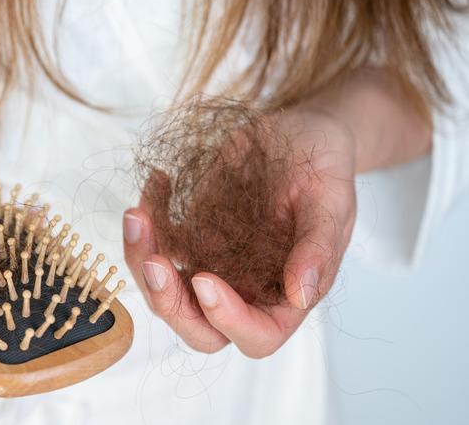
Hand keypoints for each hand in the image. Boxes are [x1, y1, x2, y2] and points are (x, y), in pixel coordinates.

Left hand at [123, 109, 356, 357]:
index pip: (257, 336)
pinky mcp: (191, 236)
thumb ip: (317, 248)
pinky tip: (158, 182)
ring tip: (138, 215)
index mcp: (286, 295)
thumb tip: (301, 296)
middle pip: (198, 327)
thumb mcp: (331, 198)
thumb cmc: (324, 166)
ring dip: (142, 259)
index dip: (227, 320)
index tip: (205, 280)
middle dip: (168, 303)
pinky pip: (157, 244)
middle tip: (153, 261)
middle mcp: (245, 289)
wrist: (299, 133)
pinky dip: (146, 221)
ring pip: (165, 290)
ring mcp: (213, 264)